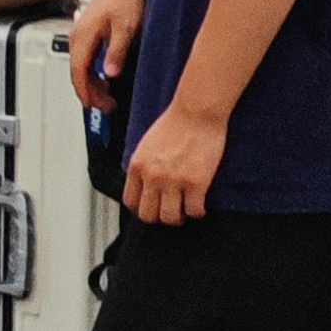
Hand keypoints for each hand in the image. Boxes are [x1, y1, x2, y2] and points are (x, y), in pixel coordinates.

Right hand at [68, 0, 156, 111]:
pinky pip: (86, 58)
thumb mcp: (126, 27)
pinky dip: (93, 72)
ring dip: (92, 83)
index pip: (79, 72)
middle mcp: (77, 36)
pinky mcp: (88, 33)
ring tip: (107, 98)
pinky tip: (105, 79)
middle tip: (106, 107)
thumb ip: (116, 51)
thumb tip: (109, 74)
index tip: (94, 106)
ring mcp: (81, 34)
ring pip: (81, 66)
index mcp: (83, 37)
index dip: (85, 91)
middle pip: (78, 72)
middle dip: (90, 92)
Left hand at [123, 101, 226, 225]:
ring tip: (185, 211)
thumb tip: (146, 181)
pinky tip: (200, 206)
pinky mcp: (196, 183)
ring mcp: (174, 181)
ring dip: (178, 218)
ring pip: (170, 217)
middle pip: (148, 215)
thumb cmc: (177, 122)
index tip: (151, 207)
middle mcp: (153, 177)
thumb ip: (144, 165)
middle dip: (159, 217)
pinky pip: (194, 211)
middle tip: (169, 212)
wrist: (197, 112)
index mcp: (138, 166)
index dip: (141, 208)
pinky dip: (198, 212)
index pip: (130, 201)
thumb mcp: (147, 144)